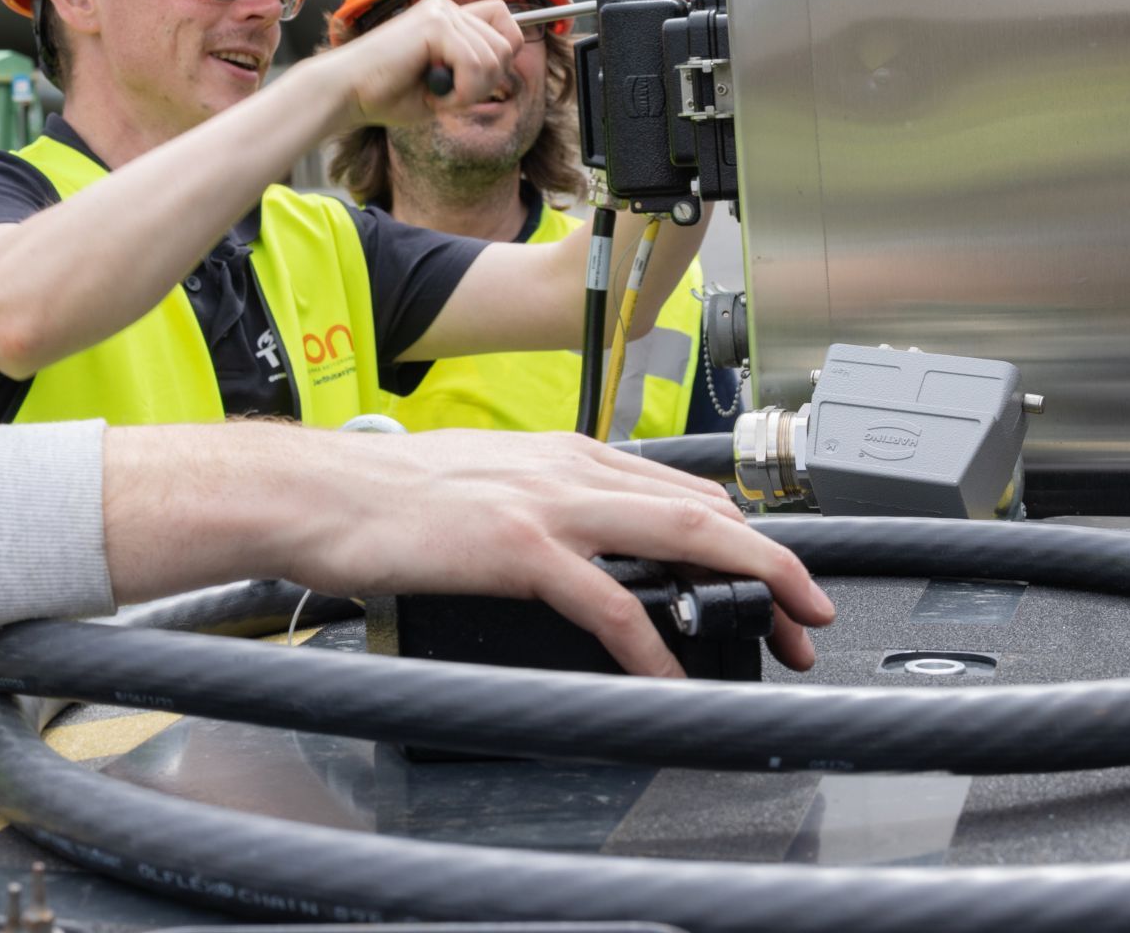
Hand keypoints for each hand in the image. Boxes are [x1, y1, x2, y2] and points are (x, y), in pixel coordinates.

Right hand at [104, 422, 832, 676]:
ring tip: (783, 635)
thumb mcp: (484, 487)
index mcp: (564, 455)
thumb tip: (585, 557)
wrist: (317, 494)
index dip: (744, 536)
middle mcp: (568, 469)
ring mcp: (545, 504)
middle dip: (774, 564)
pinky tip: (670, 673)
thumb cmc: (386, 500)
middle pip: (704, 511)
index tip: (777, 579)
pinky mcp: (515, 547)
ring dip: (747, 585)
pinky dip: (649, 641)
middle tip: (811, 616)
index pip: (683, 491)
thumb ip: (543, 510)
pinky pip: (605, 600)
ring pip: (681, 536)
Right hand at [321, 0, 519, 132]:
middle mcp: (444, 8)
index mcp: (445, 17)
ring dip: (470, 91)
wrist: (346, 92)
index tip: (480, 82)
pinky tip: (433, 95)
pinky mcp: (433, 25)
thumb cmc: (385, 93)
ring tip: (436, 95)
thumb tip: (505, 64)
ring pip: (493, 57)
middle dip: (486, 82)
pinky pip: (474, 64)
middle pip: (505, 44)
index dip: (504, 52)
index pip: (505, 20)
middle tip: (449, 96)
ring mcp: (440, 12)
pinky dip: (461, 91)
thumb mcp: (441, 82)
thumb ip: (472, 69)